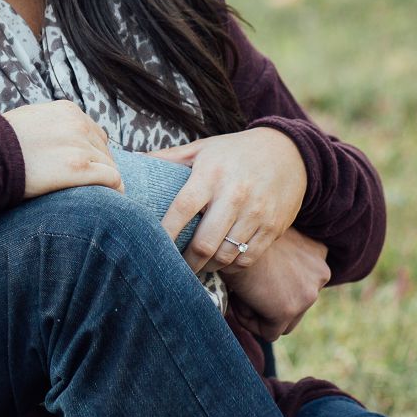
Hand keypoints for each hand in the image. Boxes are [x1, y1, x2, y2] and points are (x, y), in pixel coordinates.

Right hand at [3, 100, 125, 199]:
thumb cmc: (3, 143)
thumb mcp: (31, 120)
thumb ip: (53, 125)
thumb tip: (60, 140)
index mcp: (67, 110)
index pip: (95, 133)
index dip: (91, 153)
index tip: (84, 168)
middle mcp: (77, 124)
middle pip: (105, 150)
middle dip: (99, 167)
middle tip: (87, 186)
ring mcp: (79, 145)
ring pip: (110, 165)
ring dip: (104, 181)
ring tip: (95, 196)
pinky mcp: (79, 168)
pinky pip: (112, 179)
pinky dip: (114, 190)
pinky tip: (108, 200)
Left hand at [158, 126, 309, 271]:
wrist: (287, 153)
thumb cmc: (234, 152)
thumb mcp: (201, 149)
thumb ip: (168, 158)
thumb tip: (130, 160)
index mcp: (211, 174)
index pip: (183, 208)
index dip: (166, 231)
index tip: (150, 246)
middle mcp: (234, 195)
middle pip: (205, 242)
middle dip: (186, 261)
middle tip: (173, 268)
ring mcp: (256, 214)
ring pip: (227, 255)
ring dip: (208, 266)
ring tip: (195, 266)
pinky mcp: (273, 229)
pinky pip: (248, 259)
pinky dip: (231, 266)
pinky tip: (220, 262)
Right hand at [221, 228, 329, 338]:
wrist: (228, 235)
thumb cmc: (240, 231)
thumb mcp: (269, 236)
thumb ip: (281, 256)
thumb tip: (272, 278)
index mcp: (318, 252)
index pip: (302, 282)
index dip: (277, 282)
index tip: (258, 272)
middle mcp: (321, 274)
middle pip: (295, 304)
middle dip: (269, 301)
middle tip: (246, 284)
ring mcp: (307, 294)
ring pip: (283, 322)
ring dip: (260, 310)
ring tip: (240, 289)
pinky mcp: (286, 310)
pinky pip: (268, 332)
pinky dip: (248, 319)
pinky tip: (236, 297)